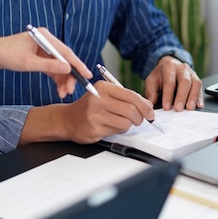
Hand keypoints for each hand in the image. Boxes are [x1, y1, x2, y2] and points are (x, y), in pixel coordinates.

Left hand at [0, 27, 92, 97]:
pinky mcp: (40, 56)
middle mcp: (46, 41)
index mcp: (45, 37)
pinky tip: (59, 89)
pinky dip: (56, 78)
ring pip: (59, 66)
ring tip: (64, 93)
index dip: (78, 65)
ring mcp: (43, 49)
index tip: (87, 76)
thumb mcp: (27, 63)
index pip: (66, 52)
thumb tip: (67, 69)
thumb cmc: (5, 54)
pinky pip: (52, 68)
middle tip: (71, 90)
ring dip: (62, 80)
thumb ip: (49, 66)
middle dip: (69, 76)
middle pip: (64, 60)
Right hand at [21, 81, 155, 144]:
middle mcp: (98, 99)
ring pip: (126, 122)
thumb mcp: (106, 95)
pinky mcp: (94, 129)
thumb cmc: (90, 106)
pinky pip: (117, 131)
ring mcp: (95, 115)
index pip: (131, 95)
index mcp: (103, 87)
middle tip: (139, 119)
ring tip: (122, 122)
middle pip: (130, 110)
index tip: (150, 112)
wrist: (68, 119)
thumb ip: (126, 98)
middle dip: (139, 117)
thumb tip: (148, 105)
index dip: (144, 105)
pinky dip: (119, 130)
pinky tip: (111, 126)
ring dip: (129, 124)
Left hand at [144, 56, 203, 110]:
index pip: (169, 82)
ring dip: (193, 97)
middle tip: (179, 108)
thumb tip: (151, 103)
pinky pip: (201, 88)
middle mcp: (182, 69)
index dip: (168, 95)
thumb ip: (151, 91)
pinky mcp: (197, 80)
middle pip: (184, 82)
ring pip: (195, 84)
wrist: (169, 65)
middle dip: (182, 96)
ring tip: (189, 108)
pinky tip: (198, 106)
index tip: (166, 107)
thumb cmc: (161, 75)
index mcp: (169, 67)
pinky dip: (200, 98)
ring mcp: (191, 73)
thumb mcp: (151, 80)